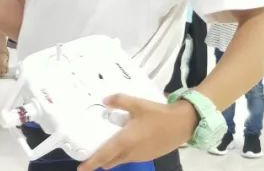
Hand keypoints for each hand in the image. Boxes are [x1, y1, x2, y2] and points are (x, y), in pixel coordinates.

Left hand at [78, 96, 195, 170]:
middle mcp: (130, 153)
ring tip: (105, 146)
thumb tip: (104, 100)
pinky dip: (122, 154)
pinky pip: (130, 158)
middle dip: (99, 160)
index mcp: (125, 141)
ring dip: (111, 157)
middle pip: (109, 161)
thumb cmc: (158, 114)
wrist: (182, 124)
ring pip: (120, 160)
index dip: (91, 163)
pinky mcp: (148, 156)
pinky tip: (124, 142)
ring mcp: (140, 157)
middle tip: (90, 154)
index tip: (81, 168)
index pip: (103, 155)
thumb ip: (119, 100)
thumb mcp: (138, 104)